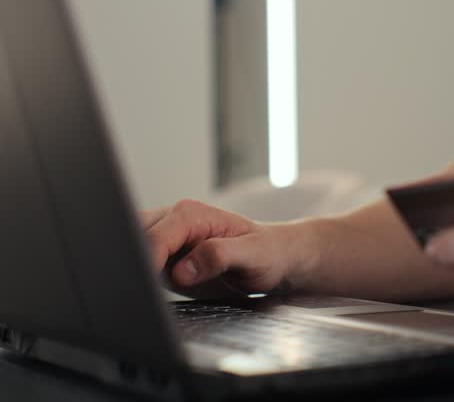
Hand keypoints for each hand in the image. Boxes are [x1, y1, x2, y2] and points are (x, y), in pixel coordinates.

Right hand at [141, 200, 304, 297]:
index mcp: (191, 214)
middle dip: (129, 261)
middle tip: (134, 290)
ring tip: (136, 292)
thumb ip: (219, 256)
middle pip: (132, 237)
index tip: (147, 285)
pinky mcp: (163, 256)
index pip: (154, 237)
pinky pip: (137, 262)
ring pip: (129, 247)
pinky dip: (135, 274)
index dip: (147, 261)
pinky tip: (141, 292)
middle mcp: (173, 220)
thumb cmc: (266, 252)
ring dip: (129, 267)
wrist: (272, 258)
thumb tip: (183, 269)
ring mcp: (165, 237)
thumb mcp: (252, 254)